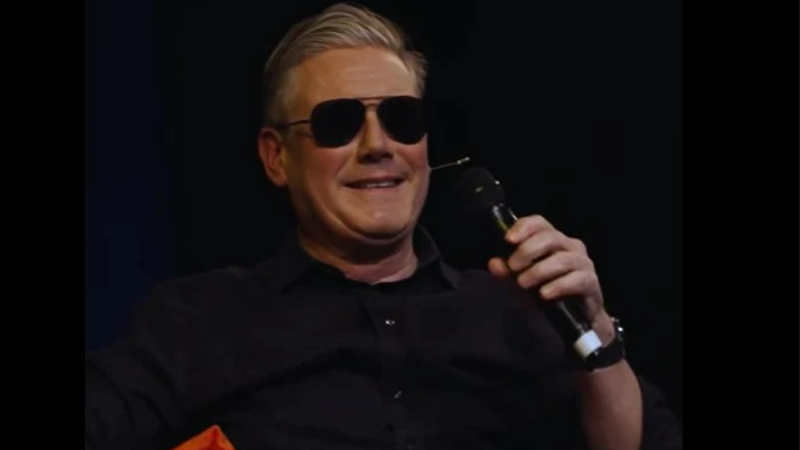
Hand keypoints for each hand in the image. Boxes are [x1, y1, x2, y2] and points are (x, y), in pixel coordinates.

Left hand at [487, 215, 606, 326]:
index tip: (508, 239)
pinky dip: (558, 286)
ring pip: (562, 259)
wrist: (574, 318)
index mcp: (553, 240)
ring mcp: (583, 263)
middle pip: (550, 237)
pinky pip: (577, 279)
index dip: (524, 227)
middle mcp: (570, 246)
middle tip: (513, 268)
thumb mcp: (521, 281)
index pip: (540, 223)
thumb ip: (507, 271)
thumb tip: (494, 263)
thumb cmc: (547, 292)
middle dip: (528, 251)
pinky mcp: (591, 282)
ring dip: (539, 271)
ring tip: (523, 283)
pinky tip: (544, 294)